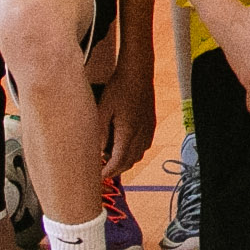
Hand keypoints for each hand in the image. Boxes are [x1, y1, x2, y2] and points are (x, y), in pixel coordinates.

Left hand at [100, 65, 156, 179]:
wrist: (137, 73)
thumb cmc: (118, 89)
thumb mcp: (102, 111)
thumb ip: (100, 134)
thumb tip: (98, 152)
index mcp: (128, 132)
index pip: (118, 161)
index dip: (108, 171)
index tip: (98, 177)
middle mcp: (141, 134)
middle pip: (130, 162)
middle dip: (116, 170)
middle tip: (102, 172)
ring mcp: (148, 129)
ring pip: (138, 156)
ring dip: (125, 162)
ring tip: (111, 159)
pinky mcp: (151, 124)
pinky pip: (144, 146)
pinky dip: (133, 152)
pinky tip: (124, 146)